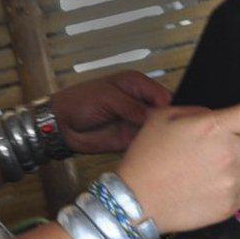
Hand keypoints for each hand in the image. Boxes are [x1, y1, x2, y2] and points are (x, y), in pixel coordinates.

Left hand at [48, 70, 171, 154]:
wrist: (61, 124)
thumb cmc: (81, 101)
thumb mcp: (107, 97)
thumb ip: (131, 106)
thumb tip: (155, 116)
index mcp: (137, 85)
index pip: (163, 94)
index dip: (171, 106)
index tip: (174, 119)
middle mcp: (140, 103)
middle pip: (165, 112)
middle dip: (172, 122)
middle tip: (177, 133)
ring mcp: (137, 122)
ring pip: (159, 129)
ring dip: (164, 137)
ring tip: (172, 146)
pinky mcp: (131, 139)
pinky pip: (147, 144)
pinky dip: (152, 148)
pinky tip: (159, 153)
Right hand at [116, 101, 239, 233]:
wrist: (135, 201)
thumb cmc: (146, 156)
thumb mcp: (163, 118)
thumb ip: (196, 112)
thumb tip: (216, 117)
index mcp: (214, 127)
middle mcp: (229, 154)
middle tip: (238, 144)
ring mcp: (232, 183)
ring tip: (224, 167)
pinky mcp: (230, 206)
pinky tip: (220, 184)